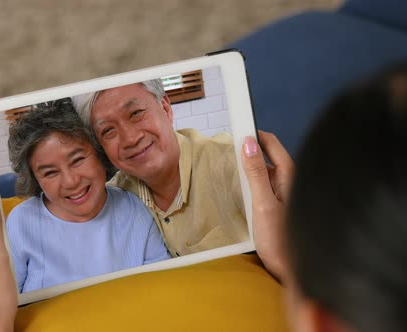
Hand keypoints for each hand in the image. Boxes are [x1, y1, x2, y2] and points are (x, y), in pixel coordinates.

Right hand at [241, 131, 294, 281]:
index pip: (271, 143)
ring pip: (263, 172)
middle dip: (248, 151)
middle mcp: (288, 182)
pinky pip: (261, 187)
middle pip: (266, 156)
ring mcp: (282, 194)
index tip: (237, 125)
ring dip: (248, 170)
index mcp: (289, 176)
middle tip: (227, 149)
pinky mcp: (276, 206)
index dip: (254, 133)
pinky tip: (240, 193)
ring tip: (231, 170)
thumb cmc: (280, 241)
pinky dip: (249, 185)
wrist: (290, 271)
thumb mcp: (262, 203)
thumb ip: (256, 173)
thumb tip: (248, 143)